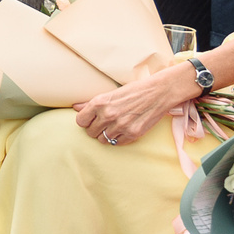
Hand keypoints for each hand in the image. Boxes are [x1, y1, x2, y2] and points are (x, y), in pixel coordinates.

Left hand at [71, 64, 199, 146]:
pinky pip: (117, 143)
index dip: (85, 121)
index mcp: (100, 103)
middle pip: (91, 133)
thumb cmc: (134, 90)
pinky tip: (124, 129)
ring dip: (107, 135)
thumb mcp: (110, 93)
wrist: (158, 92)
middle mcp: (108, 115)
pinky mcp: (133, 134)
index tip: (91, 120)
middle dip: (96, 129)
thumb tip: (75, 107)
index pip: (80, 121)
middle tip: (105, 123)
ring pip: (103, 140)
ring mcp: (120, 126)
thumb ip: (91, 102)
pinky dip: (119, 139)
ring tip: (115, 126)